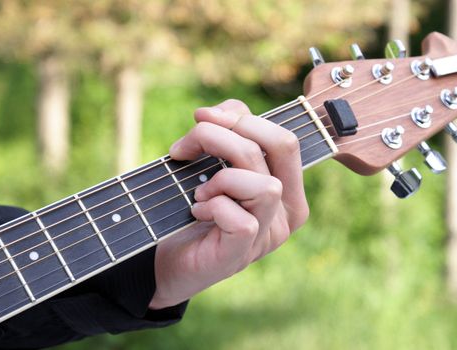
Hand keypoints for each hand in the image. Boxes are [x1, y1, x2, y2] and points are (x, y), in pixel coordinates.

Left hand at [148, 99, 308, 308]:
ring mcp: (268, 236)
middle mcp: (286, 212)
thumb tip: (220, 112)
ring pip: (266, 186)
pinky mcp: (243, 254)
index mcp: (286, 186)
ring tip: (198, 191)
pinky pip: (242, 221)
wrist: (169, 258)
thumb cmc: (195, 207)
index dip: (242, 118)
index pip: (285, 140)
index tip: (201, 117)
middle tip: (187, 146)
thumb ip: (227, 133)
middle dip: (225, 135)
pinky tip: (196, 211)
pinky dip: (213, 207)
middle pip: (279, 150)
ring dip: (221, 178)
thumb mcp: (213, 163)